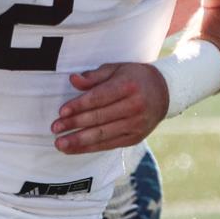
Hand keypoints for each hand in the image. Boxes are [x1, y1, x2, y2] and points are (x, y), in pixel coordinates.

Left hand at [52, 62, 169, 153]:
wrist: (164, 92)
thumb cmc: (134, 78)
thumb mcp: (116, 69)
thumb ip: (94, 76)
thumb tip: (73, 80)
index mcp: (128, 86)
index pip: (99, 98)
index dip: (79, 105)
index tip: (61, 112)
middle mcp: (134, 106)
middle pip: (99, 118)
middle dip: (74, 124)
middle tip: (55, 128)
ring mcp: (136, 125)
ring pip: (103, 135)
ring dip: (79, 141)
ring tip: (60, 144)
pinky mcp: (135, 138)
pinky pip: (109, 144)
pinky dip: (90, 148)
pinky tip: (74, 149)